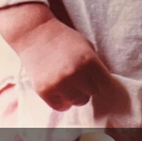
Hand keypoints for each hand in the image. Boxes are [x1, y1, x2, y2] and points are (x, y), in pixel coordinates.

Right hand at [13, 17, 129, 116]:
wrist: (35, 34)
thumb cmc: (64, 38)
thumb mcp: (86, 45)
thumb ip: (95, 64)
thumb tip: (103, 83)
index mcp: (88, 61)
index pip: (105, 84)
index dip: (102, 81)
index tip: (97, 79)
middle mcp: (75, 74)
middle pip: (92, 93)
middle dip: (88, 86)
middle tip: (79, 77)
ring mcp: (59, 83)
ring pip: (78, 101)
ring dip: (76, 94)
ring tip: (69, 83)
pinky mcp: (45, 90)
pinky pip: (61, 107)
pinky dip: (62, 100)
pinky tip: (59, 89)